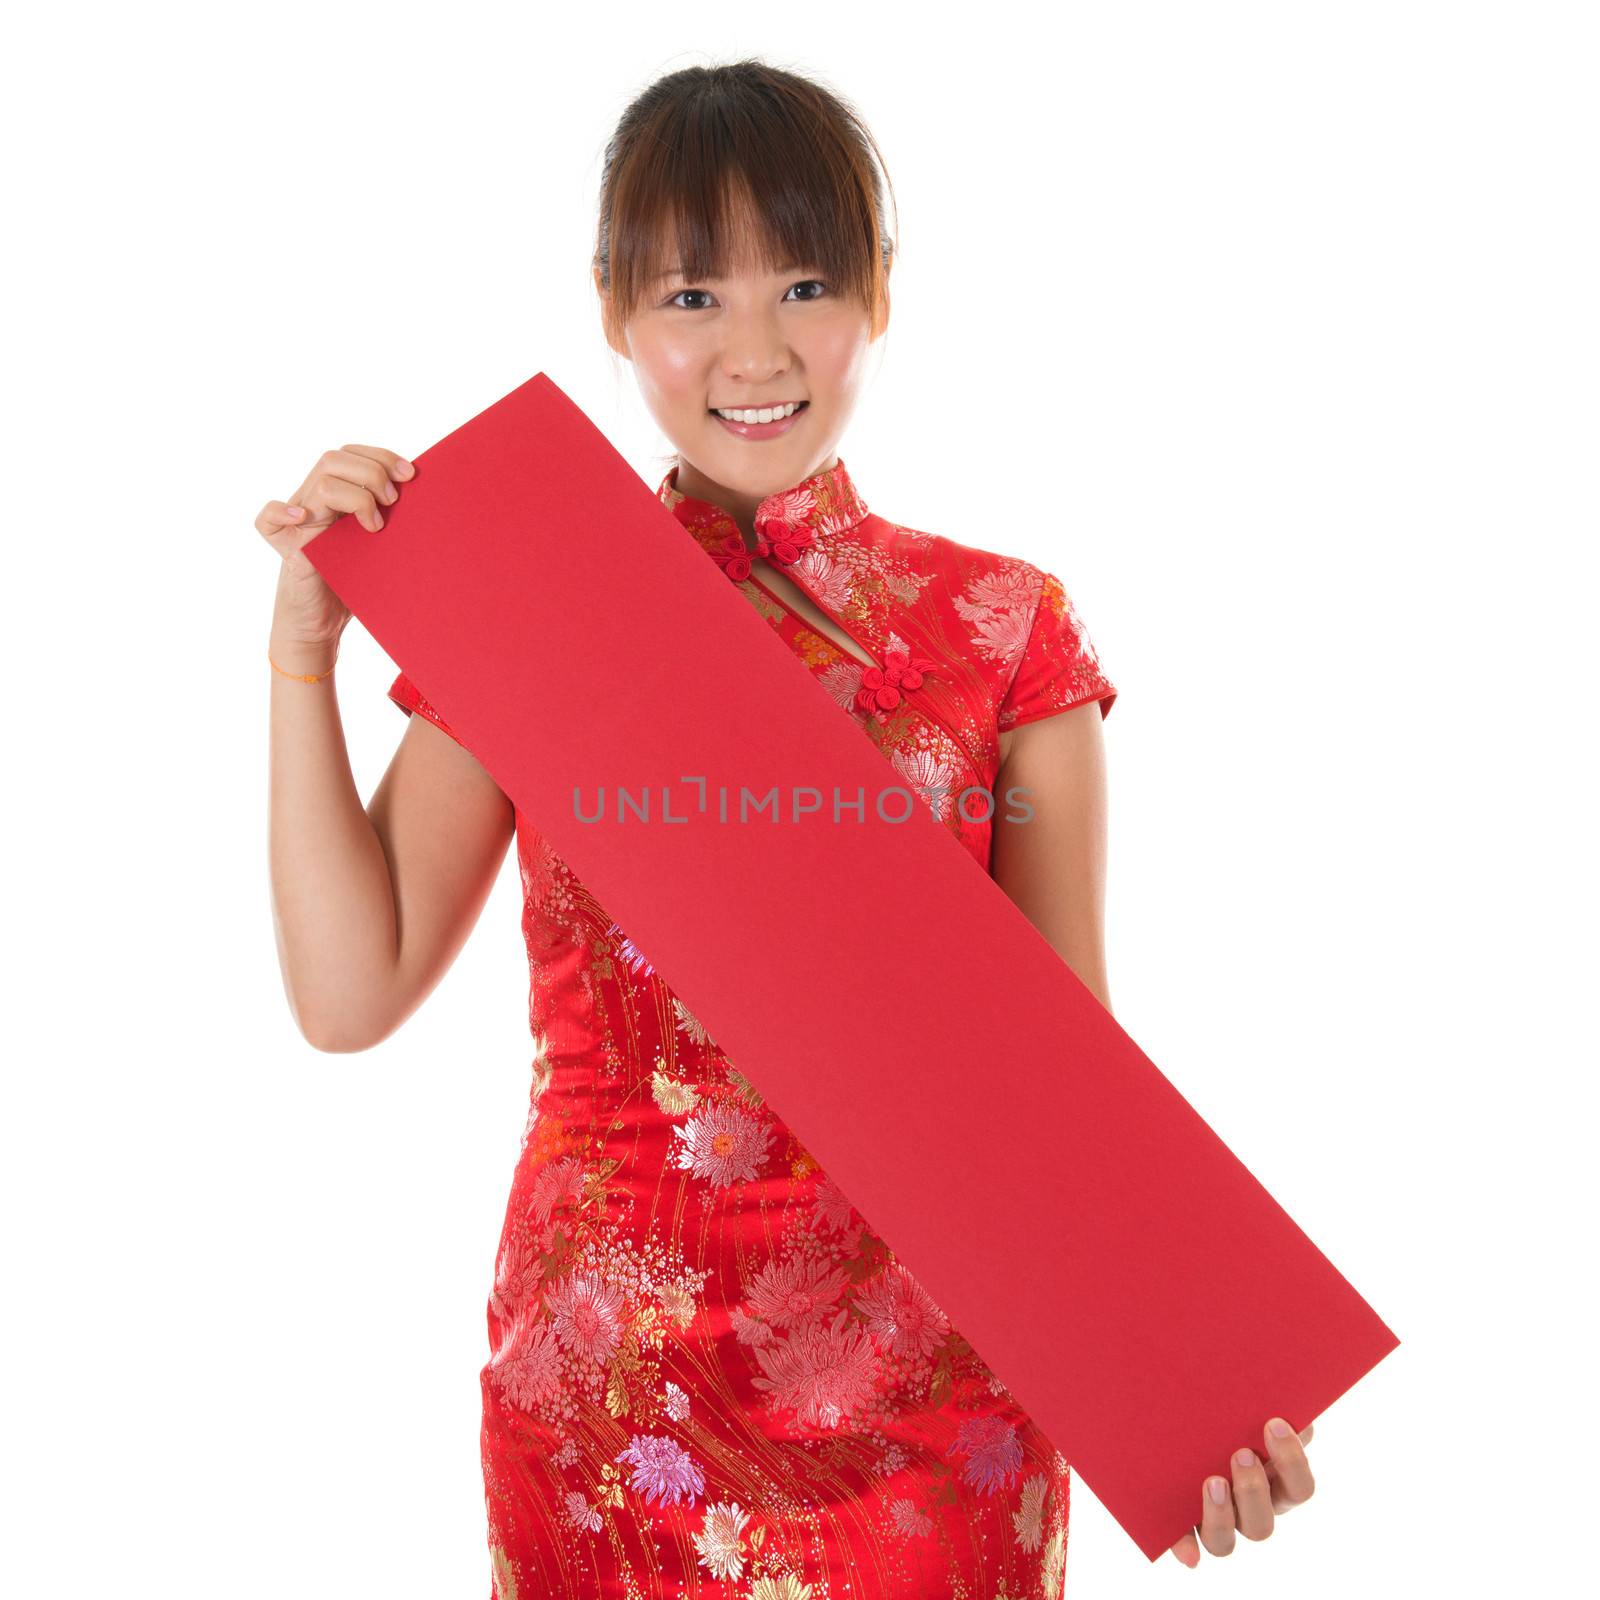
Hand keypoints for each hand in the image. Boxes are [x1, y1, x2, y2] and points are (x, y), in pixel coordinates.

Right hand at [258, 444, 413, 647]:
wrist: (325, 621)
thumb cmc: (356, 582)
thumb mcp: (380, 544)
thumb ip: (390, 518)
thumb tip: (426, 494)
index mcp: (336, 494)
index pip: (351, 454)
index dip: (381, 457)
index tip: (410, 474)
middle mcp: (313, 501)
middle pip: (334, 459)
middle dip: (373, 472)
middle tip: (393, 501)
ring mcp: (298, 522)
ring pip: (319, 483)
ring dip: (355, 495)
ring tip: (375, 525)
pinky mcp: (286, 547)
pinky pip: (267, 519)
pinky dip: (281, 512)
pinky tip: (302, 518)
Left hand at [1167, 1418, 1315, 1567]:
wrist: (1167, 1414)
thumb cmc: (1217, 1410)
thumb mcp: (1240, 1406)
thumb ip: (1264, 1405)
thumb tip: (1290, 1401)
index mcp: (1273, 1483)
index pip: (1299, 1488)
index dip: (1292, 1462)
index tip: (1275, 1423)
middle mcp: (1247, 1510)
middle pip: (1262, 1524)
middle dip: (1253, 1489)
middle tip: (1241, 1453)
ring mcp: (1215, 1522)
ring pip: (1225, 1542)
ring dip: (1221, 1515)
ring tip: (1212, 1480)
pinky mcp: (1181, 1526)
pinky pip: (1183, 1546)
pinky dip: (1185, 1549)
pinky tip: (1188, 1552)